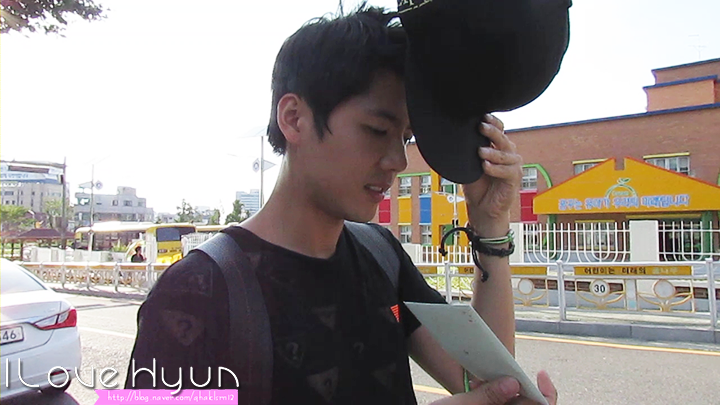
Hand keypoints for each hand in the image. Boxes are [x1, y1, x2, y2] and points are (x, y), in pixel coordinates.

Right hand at [429, 371, 557, 404]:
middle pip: (525, 404)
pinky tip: (475, 387)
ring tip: (480, 380)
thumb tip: (513, 383)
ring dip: (500, 388)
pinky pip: (496, 404)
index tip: (540, 375)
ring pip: (509, 403)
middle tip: (504, 371)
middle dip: (516, 386)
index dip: (546, 394)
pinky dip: (490, 394)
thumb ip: (489, 397)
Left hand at [461, 114, 522, 234]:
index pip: (499, 129)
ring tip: (480, 152)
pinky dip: (495, 168)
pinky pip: (507, 171)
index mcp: (497, 147)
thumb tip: (450, 138)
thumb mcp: (468, 166)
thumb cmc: (476, 186)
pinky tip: (485, 167)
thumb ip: (466, 152)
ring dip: (493, 152)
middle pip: (503, 138)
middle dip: (492, 132)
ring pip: (506, 154)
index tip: (482, 116)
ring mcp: (513, 166)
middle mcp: (508, 154)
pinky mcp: (514, 179)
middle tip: (481, 127)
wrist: (482, 209)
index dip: (493, 122)